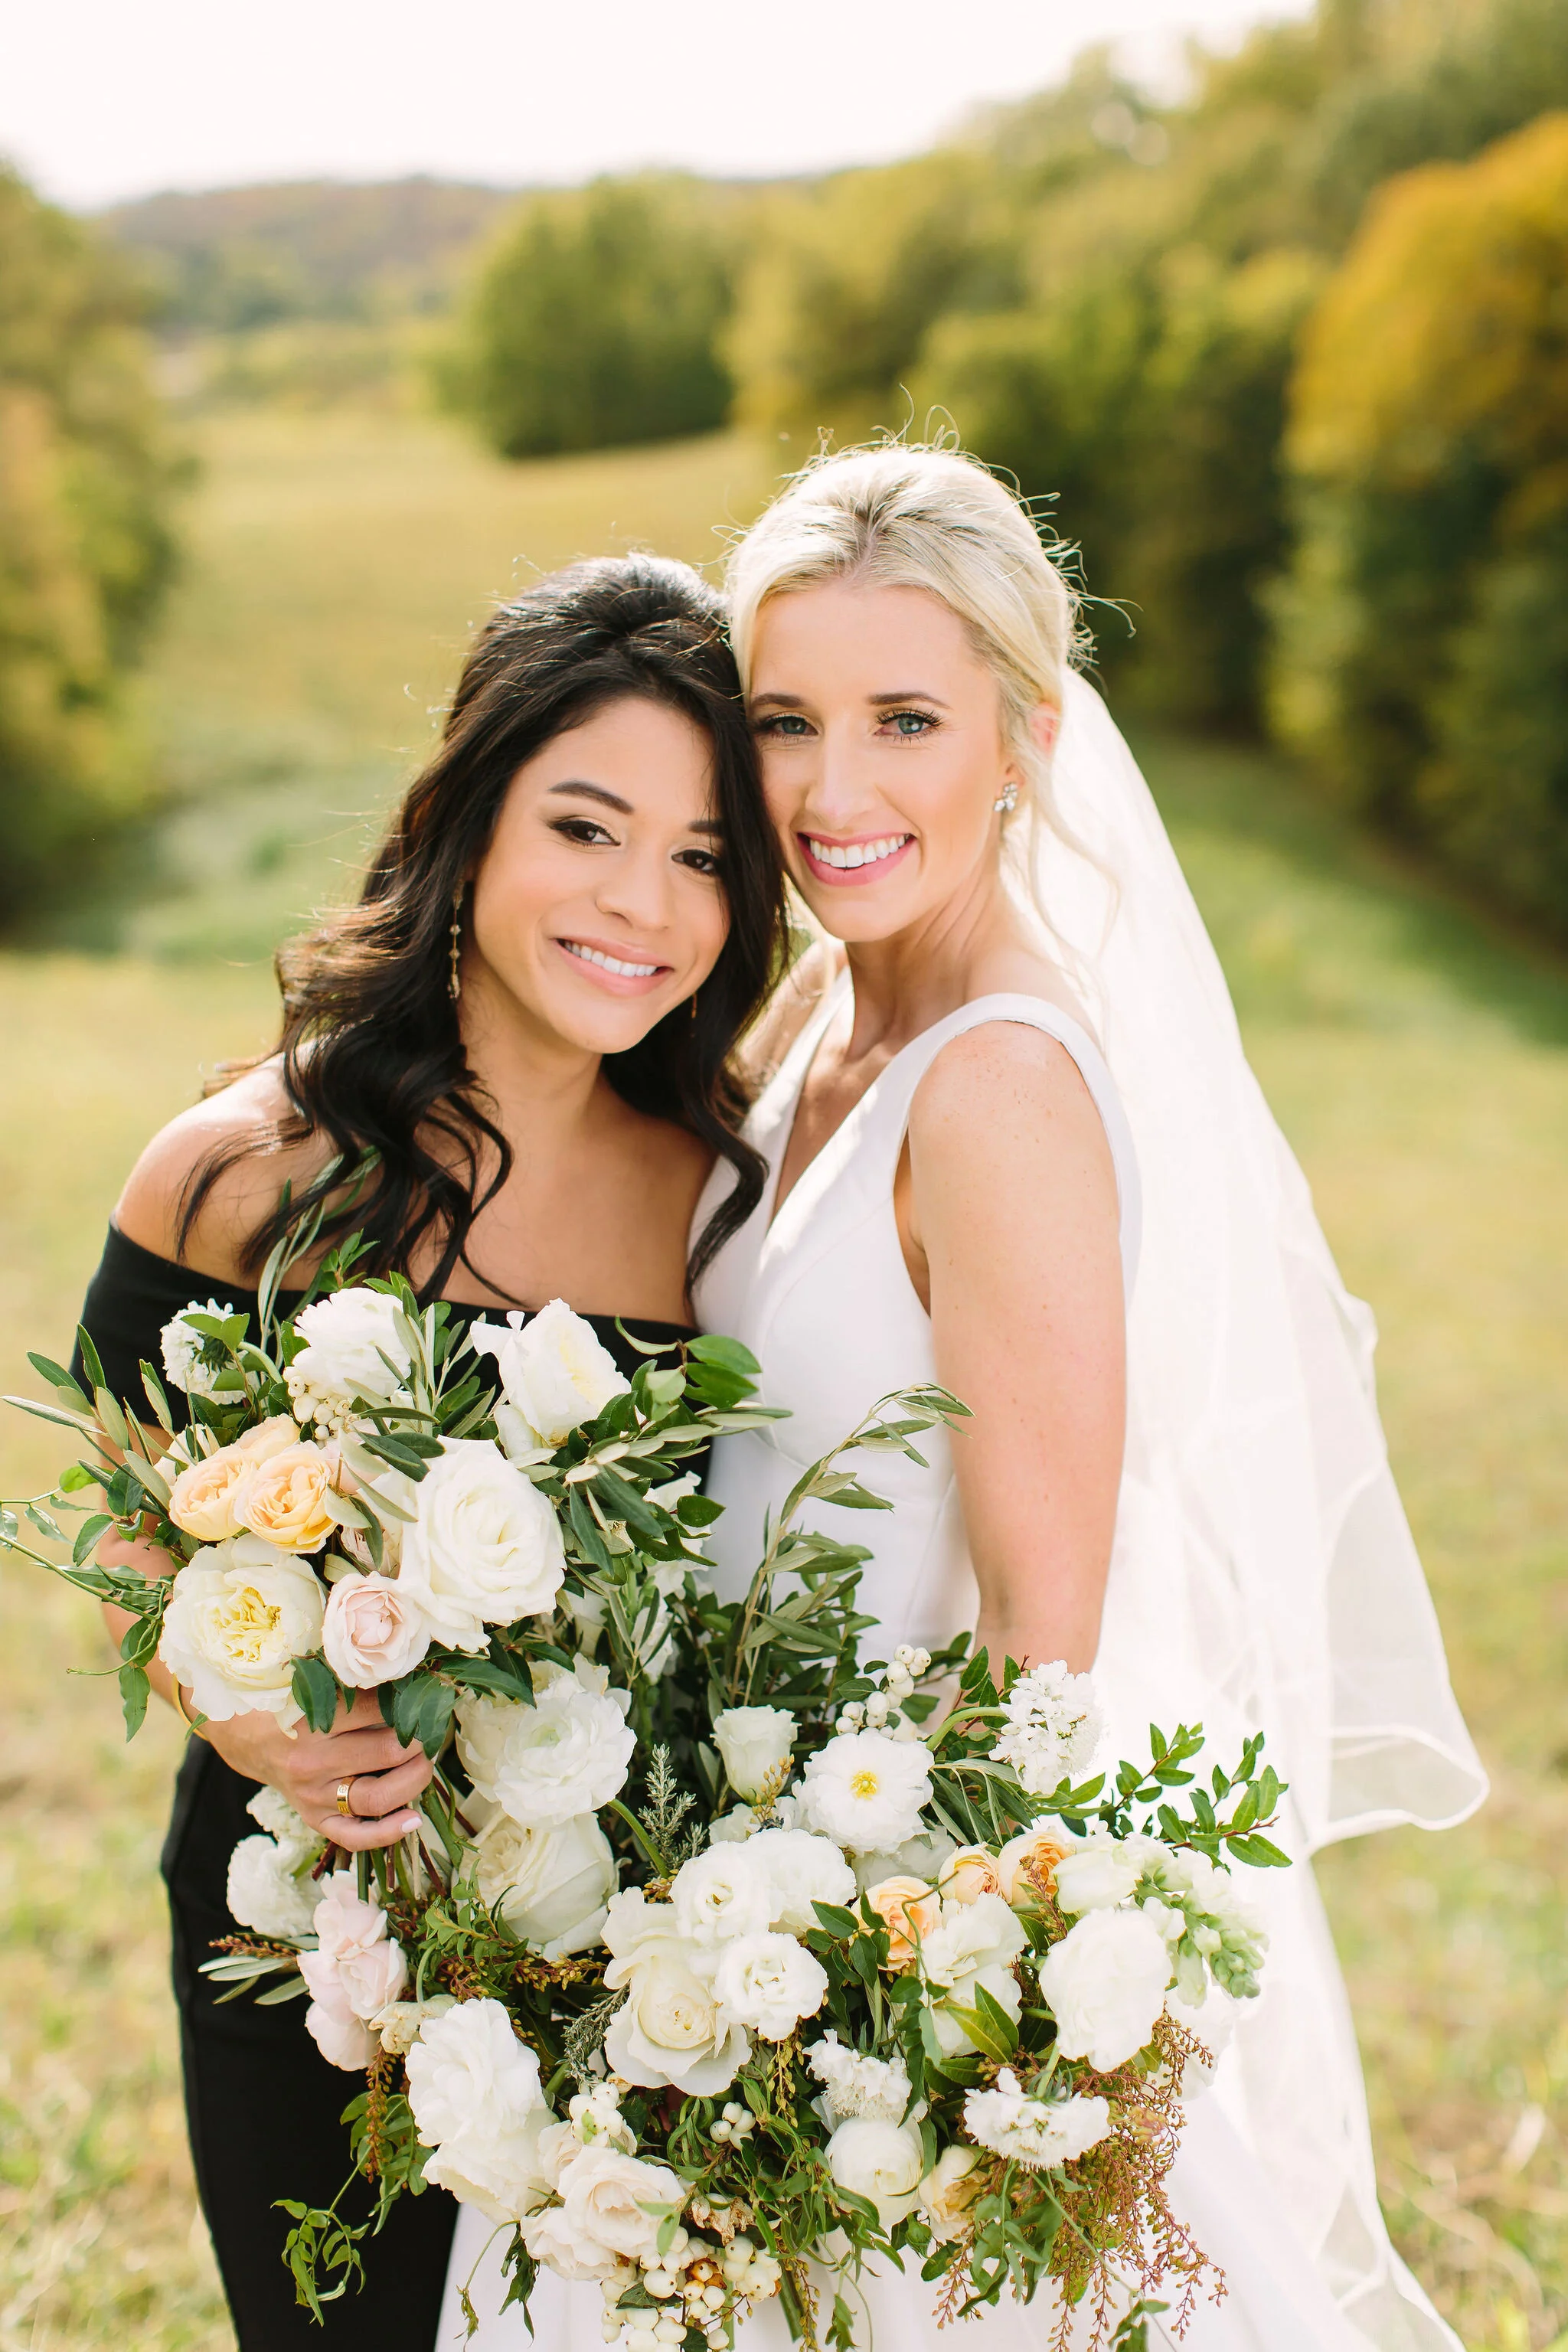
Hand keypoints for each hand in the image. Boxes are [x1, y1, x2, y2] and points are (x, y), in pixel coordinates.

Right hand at [199, 1690, 434, 1849]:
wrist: (249, 1738)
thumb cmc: (291, 1703)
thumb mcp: (317, 1684)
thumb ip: (360, 1685)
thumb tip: (414, 1681)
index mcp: (313, 1718)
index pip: (378, 1709)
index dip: (411, 1702)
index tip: (429, 1699)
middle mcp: (313, 1760)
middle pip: (386, 1752)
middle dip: (419, 1741)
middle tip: (431, 1730)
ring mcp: (314, 1795)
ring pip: (376, 1796)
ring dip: (414, 1779)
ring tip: (426, 1762)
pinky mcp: (314, 1818)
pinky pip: (353, 1835)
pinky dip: (387, 1833)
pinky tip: (414, 1820)